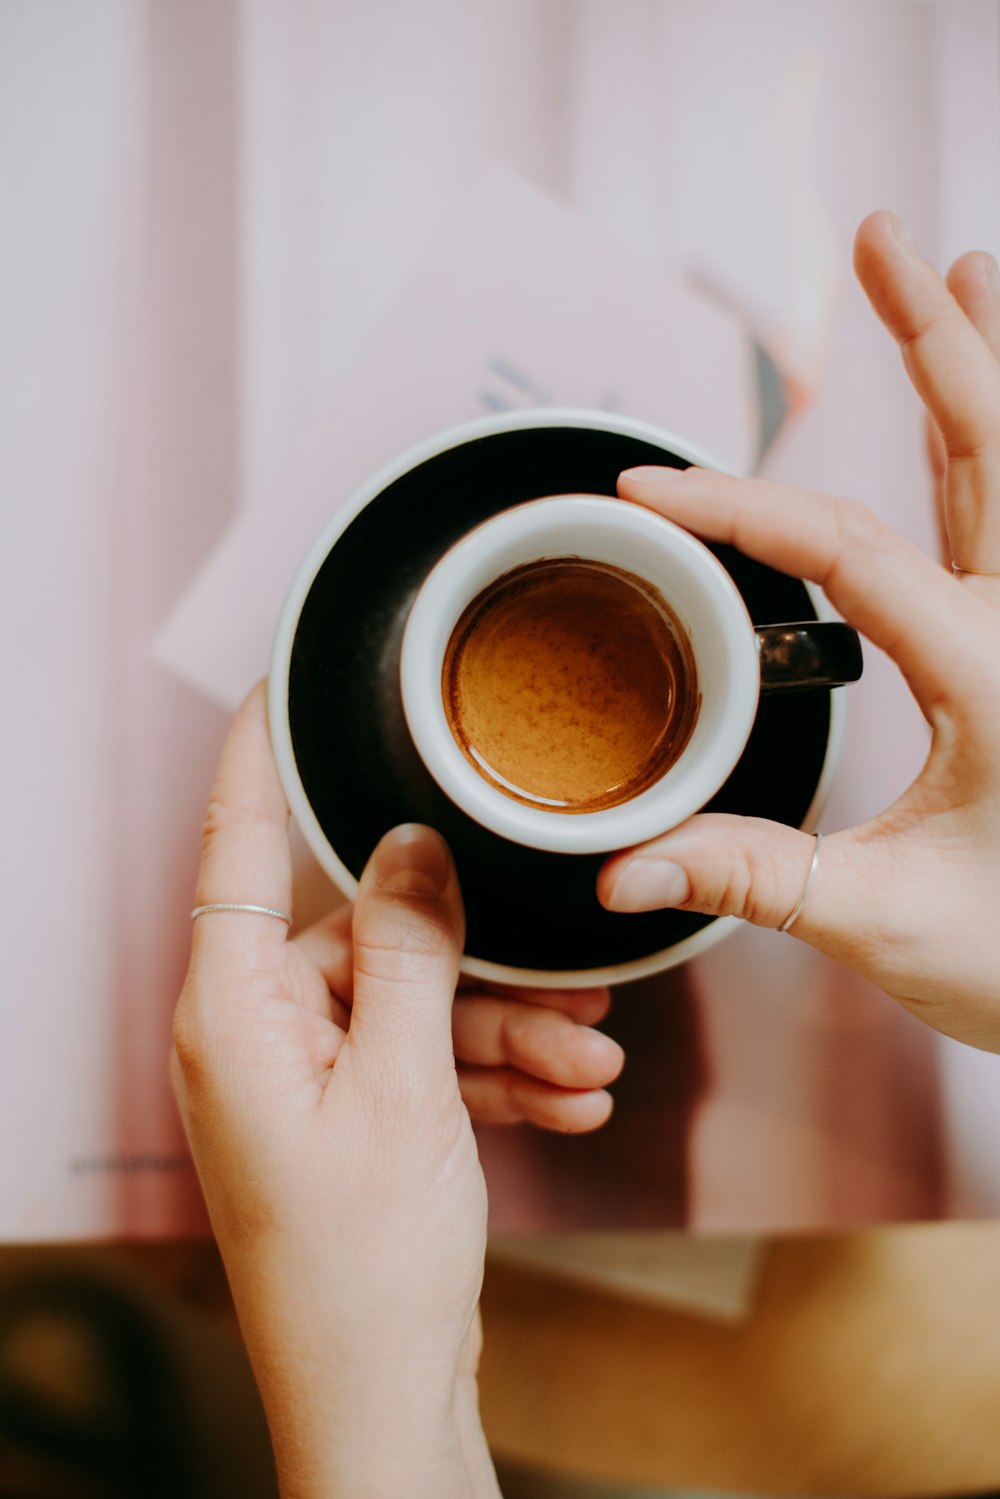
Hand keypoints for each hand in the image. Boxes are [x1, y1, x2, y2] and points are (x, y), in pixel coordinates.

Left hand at [173, 687, 619, 1495]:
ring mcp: (302, 1078)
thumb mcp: (404, 1089)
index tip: (283, 683)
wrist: (384, 1399)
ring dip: (505, 1032)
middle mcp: (256, 1034)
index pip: (234, 846)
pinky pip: (421, 1061)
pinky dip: (489, 1075)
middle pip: (369, 938)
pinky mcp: (346, 1115)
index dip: (256, 757)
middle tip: (573, 988)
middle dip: (480, 966)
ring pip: (412, 1005)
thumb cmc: (366, 1267)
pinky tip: (567, 1098)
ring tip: (590, 1063)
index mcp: (233, 1013)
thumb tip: (408, 845)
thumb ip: (409, 954)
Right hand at [600, 210, 999, 1053]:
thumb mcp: (879, 919)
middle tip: (884, 241)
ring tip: (957, 268)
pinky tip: (984, 406)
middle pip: (983, 446)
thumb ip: (750, 879)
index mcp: (991, 675)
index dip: (733, 508)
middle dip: (931, 335)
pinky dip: (998, 448)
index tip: (640, 493)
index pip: (846, 549)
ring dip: (983, 363)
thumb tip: (624, 871)